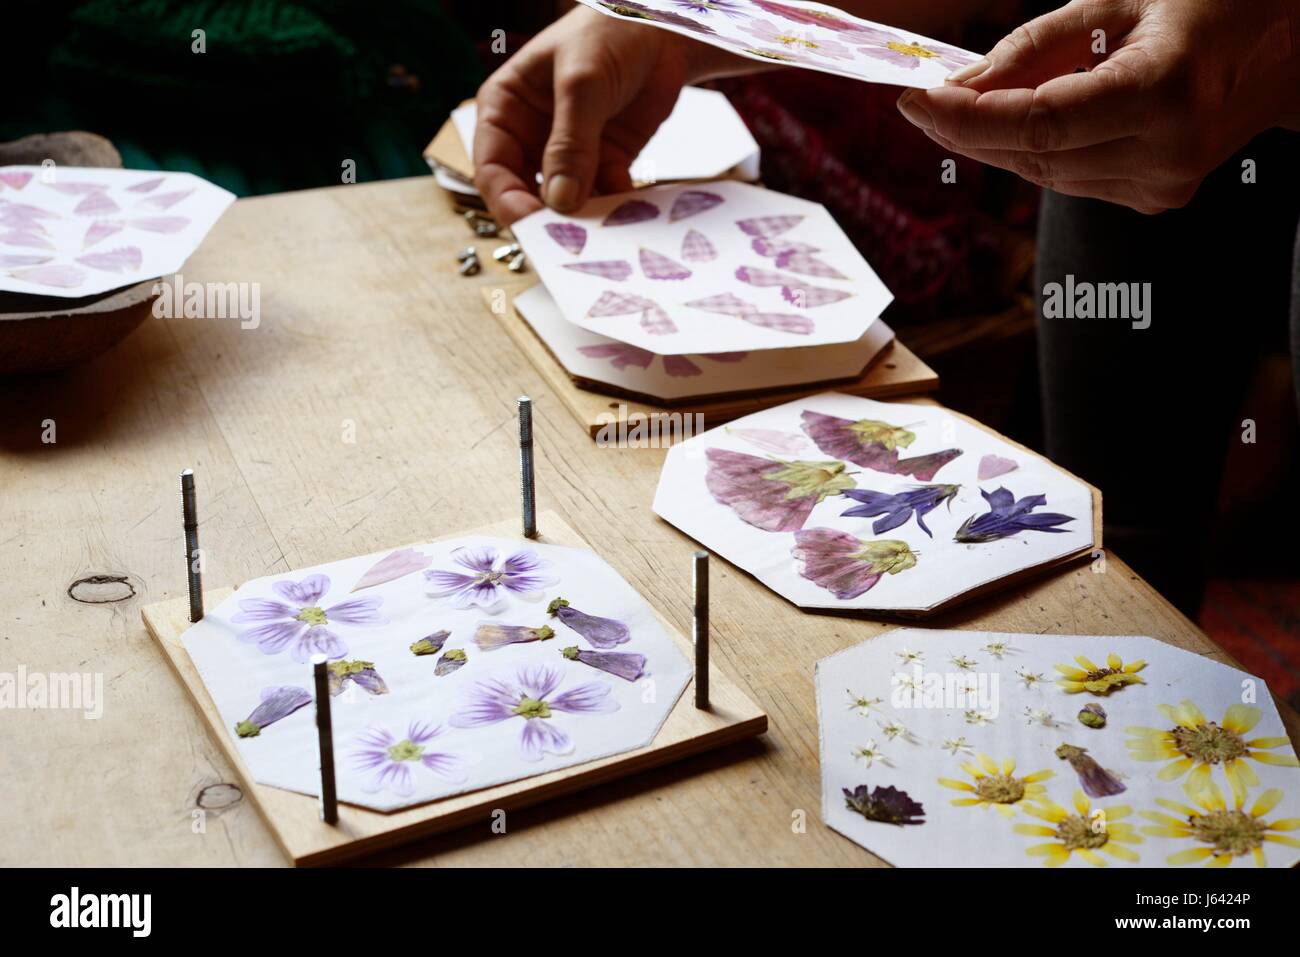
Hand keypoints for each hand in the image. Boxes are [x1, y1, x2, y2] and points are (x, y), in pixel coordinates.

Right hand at [473, 7, 692, 224]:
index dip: (507, 200)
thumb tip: (560, 201)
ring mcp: (569, 153)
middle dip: (546, 217)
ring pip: (566, 200)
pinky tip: (629, 218)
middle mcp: (531, 136)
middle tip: (568, 243)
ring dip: (584, 219)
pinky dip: (615, 208)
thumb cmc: (607, 34)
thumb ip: (570, 142)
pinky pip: (605, 195)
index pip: (492, 167)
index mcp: (506, 110)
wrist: (663, 27)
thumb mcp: (582, 83)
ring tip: (603, 237)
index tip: (531, 224)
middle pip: (527, 192)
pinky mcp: (606, 162)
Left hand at [896, 0, 1299, 212]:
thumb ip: (1033, 48)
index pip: (1039, 125)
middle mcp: (1169, 151)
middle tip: (919, 103)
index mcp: (1166, 91)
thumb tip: (961, 87)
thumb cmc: (1203, 3)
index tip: (916, 100)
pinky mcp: (1157, 199)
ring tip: (959, 109)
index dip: (968, 119)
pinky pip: (1070, 180)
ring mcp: (1166, 185)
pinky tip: (1017, 124)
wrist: (1284, 41)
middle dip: (967, 131)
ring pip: (1045, 175)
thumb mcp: (1115, 0)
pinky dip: (1035, 153)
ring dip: (995, 144)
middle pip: (1035, 156)